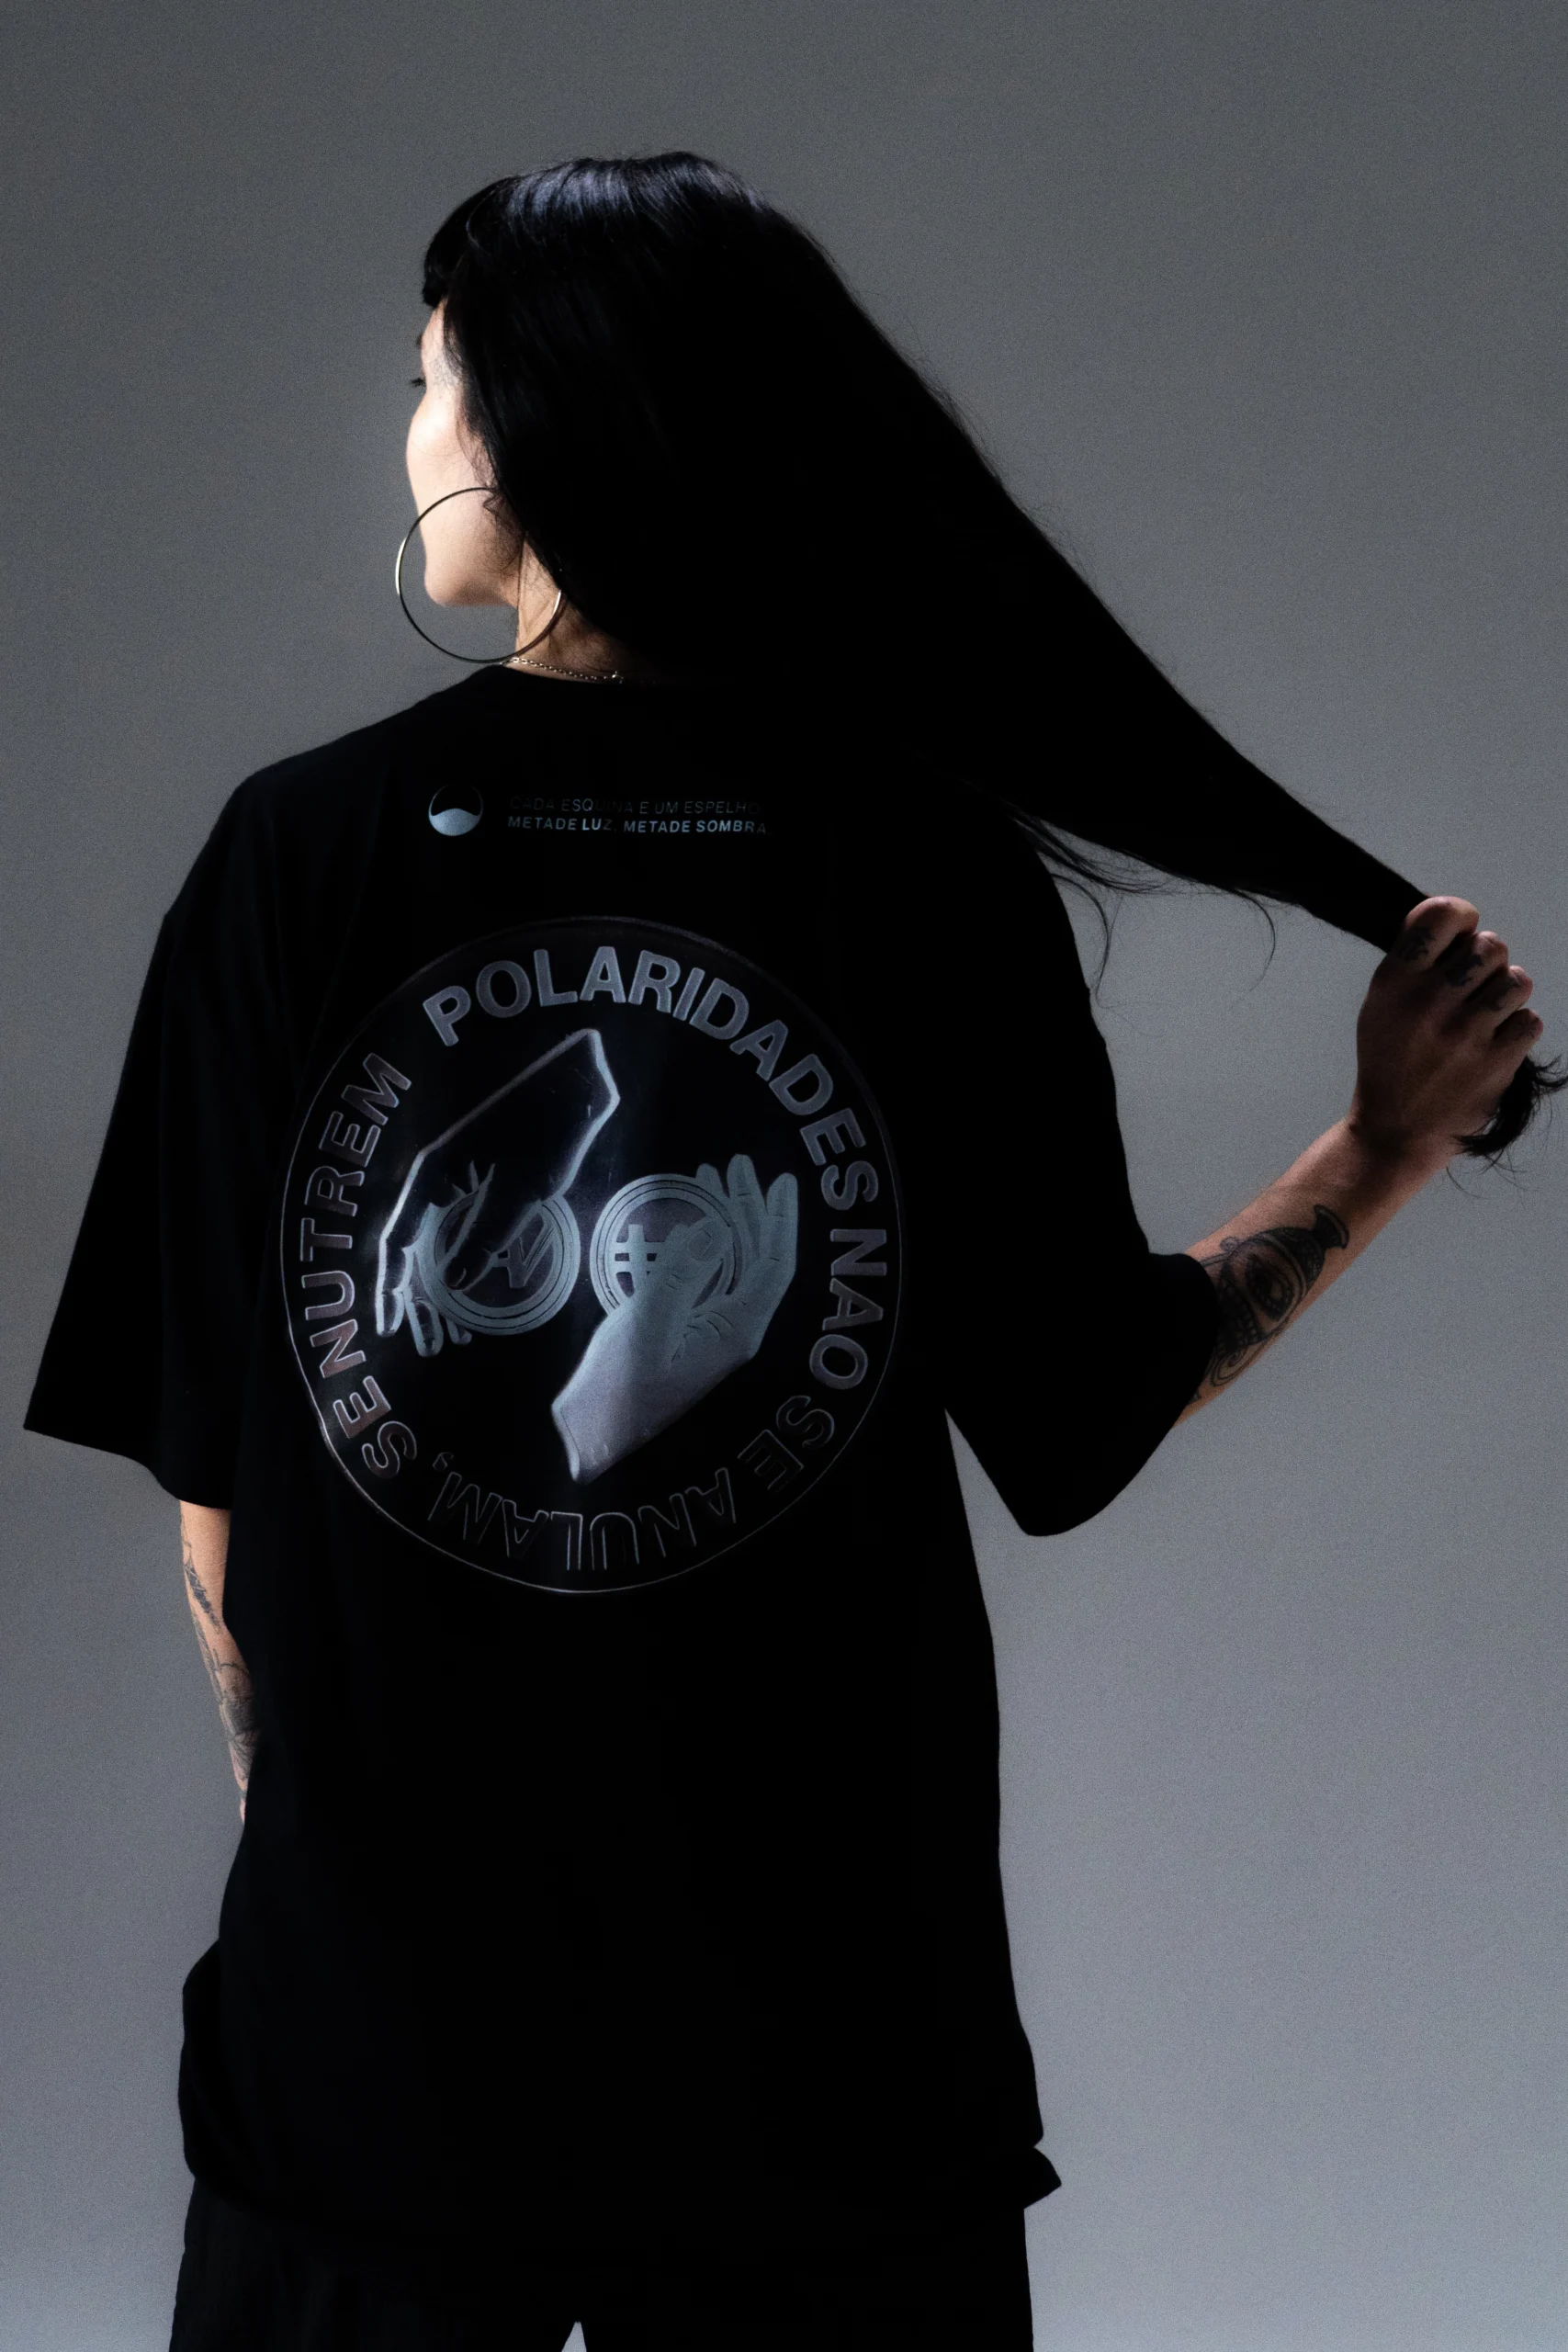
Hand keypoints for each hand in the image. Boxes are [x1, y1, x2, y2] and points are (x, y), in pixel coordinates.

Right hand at [375, 1029, 616, 1354]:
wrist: (579, 1081)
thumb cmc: (549, 1126)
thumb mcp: (521, 1189)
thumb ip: (487, 1235)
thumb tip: (456, 1285)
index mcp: (434, 1173)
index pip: (397, 1239)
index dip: (390, 1287)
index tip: (389, 1328)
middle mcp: (440, 1175)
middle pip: (413, 1246)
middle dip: (416, 1296)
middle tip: (424, 1344)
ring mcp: (463, 1176)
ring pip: (439, 1240)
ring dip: (441, 1284)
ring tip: (448, 1329)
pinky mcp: (488, 1178)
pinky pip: (463, 1226)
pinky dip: (465, 1260)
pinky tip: (476, 1287)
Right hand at [551, 1155, 798, 1482]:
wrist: (590, 1432)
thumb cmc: (617, 1391)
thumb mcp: (646, 1330)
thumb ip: (680, 1277)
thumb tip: (711, 1227)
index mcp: (734, 1330)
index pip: (773, 1266)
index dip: (779, 1220)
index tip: (779, 1179)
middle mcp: (730, 1327)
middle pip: (755, 1257)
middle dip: (749, 1207)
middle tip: (736, 1164)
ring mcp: (706, 1327)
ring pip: (729, 1261)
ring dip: (724, 1218)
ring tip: (711, 1178)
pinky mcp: (682, 1327)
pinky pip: (702, 1273)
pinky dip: (698, 1240)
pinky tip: (687, 1219)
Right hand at [1351, 897, 1544, 1172]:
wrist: (1396, 1131)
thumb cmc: (1391, 1061)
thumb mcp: (1379, 1005)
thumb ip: (1414, 962)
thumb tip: (1458, 922)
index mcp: (1395, 982)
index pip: (1442, 914)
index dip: (1461, 916)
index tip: (1462, 932)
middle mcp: (1428, 1002)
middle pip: (1490, 944)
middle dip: (1488, 962)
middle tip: (1472, 987)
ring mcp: (1464, 1033)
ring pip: (1517, 980)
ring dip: (1506, 995)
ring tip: (1487, 1015)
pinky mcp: (1496, 1062)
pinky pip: (1530, 1020)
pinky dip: (1516, 1031)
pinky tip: (1493, 1044)